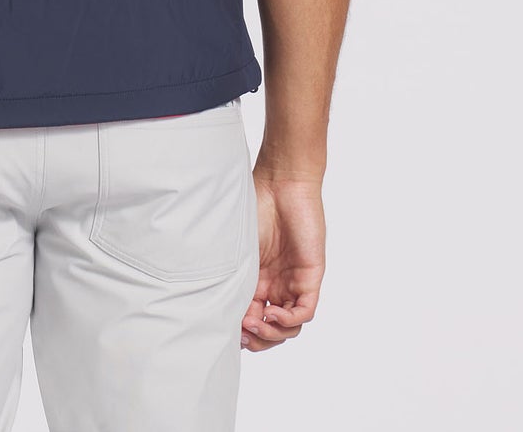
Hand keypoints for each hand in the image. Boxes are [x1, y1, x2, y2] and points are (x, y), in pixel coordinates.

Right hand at [239, 170, 325, 351]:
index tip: (229, 331)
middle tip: (244, 335)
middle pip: (271, 329)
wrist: (281, 183)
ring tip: (256, 322)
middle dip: (258, 338)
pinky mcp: (310, 277)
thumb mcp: (236, 246)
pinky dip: (288, 320)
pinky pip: (305, 311)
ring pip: (289, 326)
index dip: (242, 330)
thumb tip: (211, 306)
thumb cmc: (255, 205)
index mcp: (256, 278)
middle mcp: (275, 284)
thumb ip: (229, 274)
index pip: (252, 316)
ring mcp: (293, 281)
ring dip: (272, 333)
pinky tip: (272, 312)